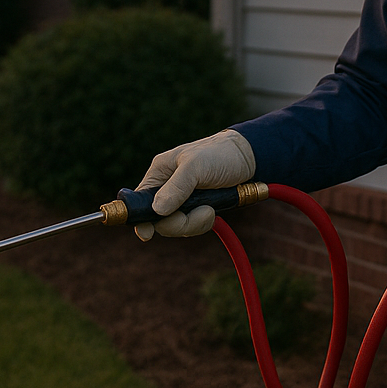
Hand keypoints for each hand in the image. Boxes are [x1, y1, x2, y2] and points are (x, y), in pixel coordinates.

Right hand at [133, 129, 255, 239]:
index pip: (139, 201)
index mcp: (159, 174)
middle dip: (178, 222)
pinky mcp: (196, 209)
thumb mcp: (196, 165)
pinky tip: (212, 210)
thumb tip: (157, 210)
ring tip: (210, 208)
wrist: (248, 158)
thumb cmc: (218, 153)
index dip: (140, 219)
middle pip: (158, 220)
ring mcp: (181, 201)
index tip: (146, 233)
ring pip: (176, 226)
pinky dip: (202, 223)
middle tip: (201, 211)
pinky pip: (192, 226)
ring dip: (194, 223)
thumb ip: (177, 186)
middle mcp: (166, 189)